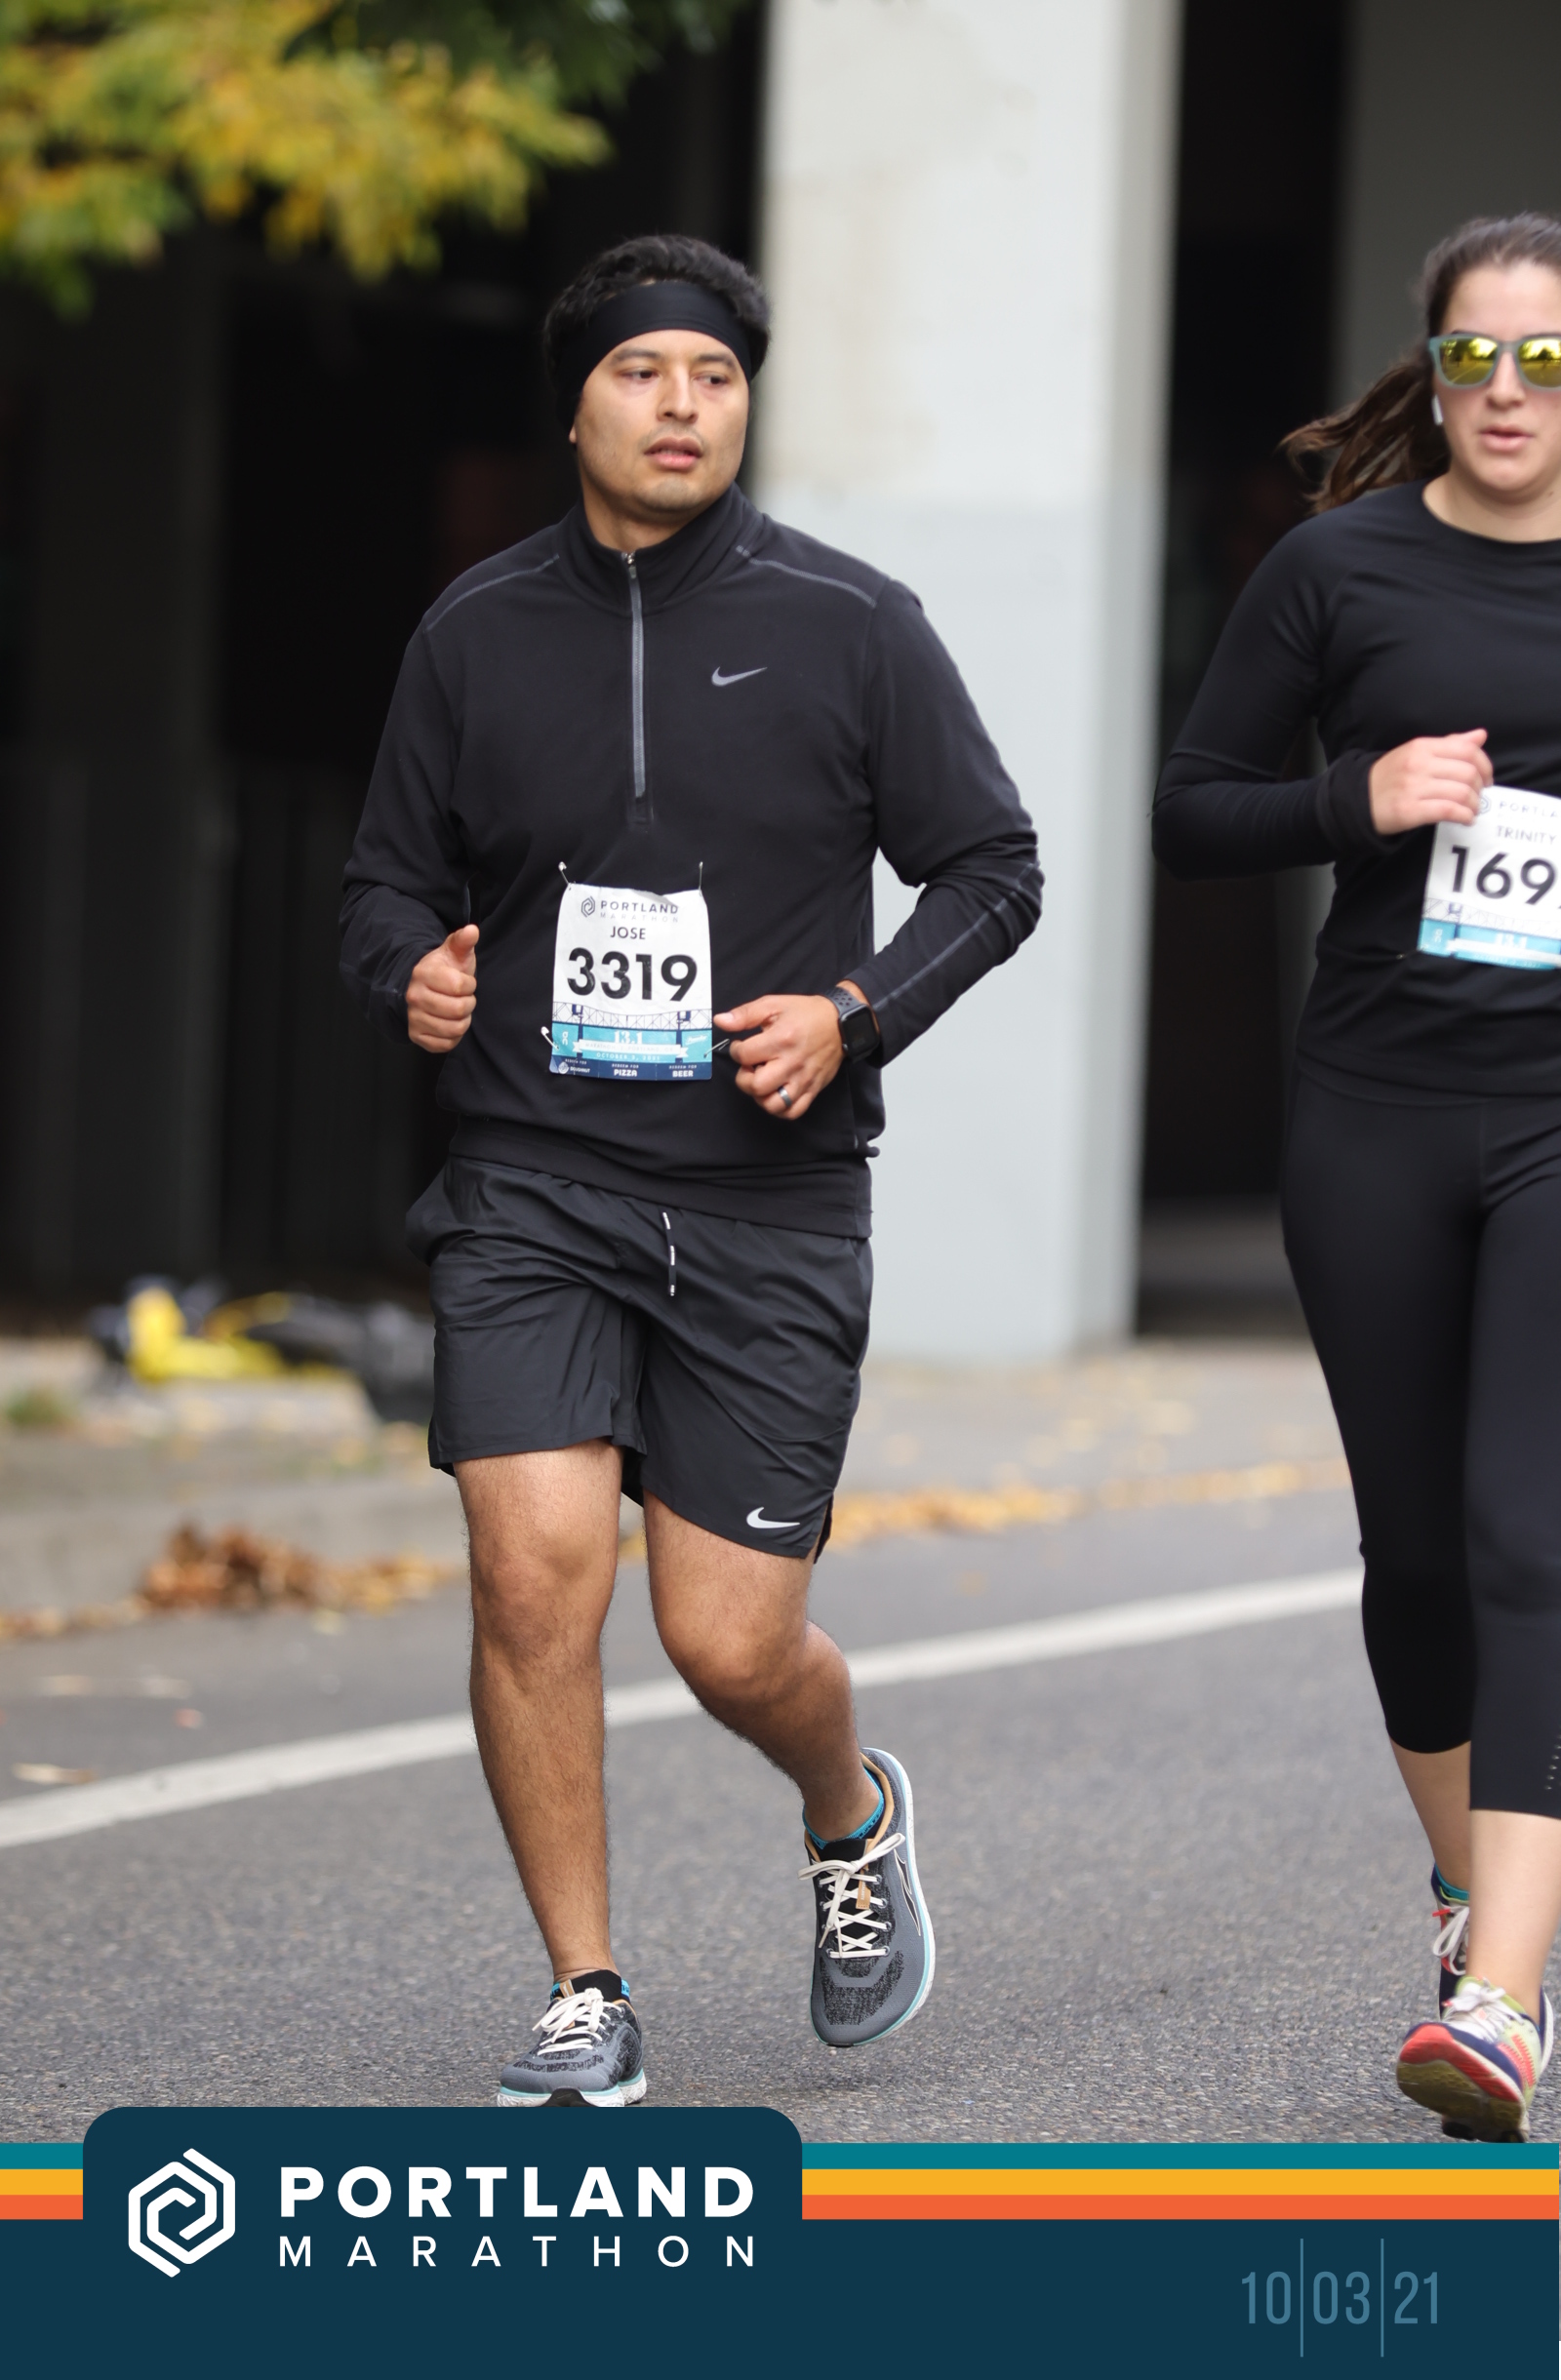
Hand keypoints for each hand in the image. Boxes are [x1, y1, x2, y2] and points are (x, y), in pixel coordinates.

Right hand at [406, 924, 477, 1052]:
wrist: (422, 987)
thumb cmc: (444, 970)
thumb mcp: (453, 953)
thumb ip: (463, 941)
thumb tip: (473, 930)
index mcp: (423, 973)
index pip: (460, 986)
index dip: (469, 985)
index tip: (465, 983)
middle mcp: (414, 996)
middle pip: (458, 1010)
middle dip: (468, 1004)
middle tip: (462, 998)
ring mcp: (413, 1017)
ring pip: (454, 1029)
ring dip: (462, 1021)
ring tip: (457, 1010)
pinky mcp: (416, 1036)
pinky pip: (445, 1044)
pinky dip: (453, 1036)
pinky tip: (449, 1023)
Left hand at [715, 992, 845, 1120]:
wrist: (840, 1024)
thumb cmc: (805, 1013)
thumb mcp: (773, 1005)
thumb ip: (745, 1014)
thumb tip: (720, 1021)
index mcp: (780, 1039)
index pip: (744, 1055)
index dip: (735, 1051)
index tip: (741, 1046)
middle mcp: (791, 1063)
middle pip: (756, 1085)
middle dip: (744, 1078)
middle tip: (750, 1067)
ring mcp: (803, 1080)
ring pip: (773, 1104)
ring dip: (760, 1096)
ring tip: (761, 1082)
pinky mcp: (812, 1089)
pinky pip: (792, 1112)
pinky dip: (779, 1108)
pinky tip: (774, 1093)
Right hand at [1369, 730, 1491, 833]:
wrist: (1357, 801)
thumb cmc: (1391, 777)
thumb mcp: (1416, 753)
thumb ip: (1449, 744)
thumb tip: (1480, 735)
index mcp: (1422, 746)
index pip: (1467, 750)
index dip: (1485, 765)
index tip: (1487, 778)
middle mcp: (1418, 764)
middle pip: (1468, 773)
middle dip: (1480, 788)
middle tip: (1478, 797)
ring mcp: (1412, 788)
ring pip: (1461, 793)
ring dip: (1474, 805)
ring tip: (1472, 810)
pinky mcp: (1409, 810)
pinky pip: (1448, 811)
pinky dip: (1464, 816)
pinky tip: (1465, 819)